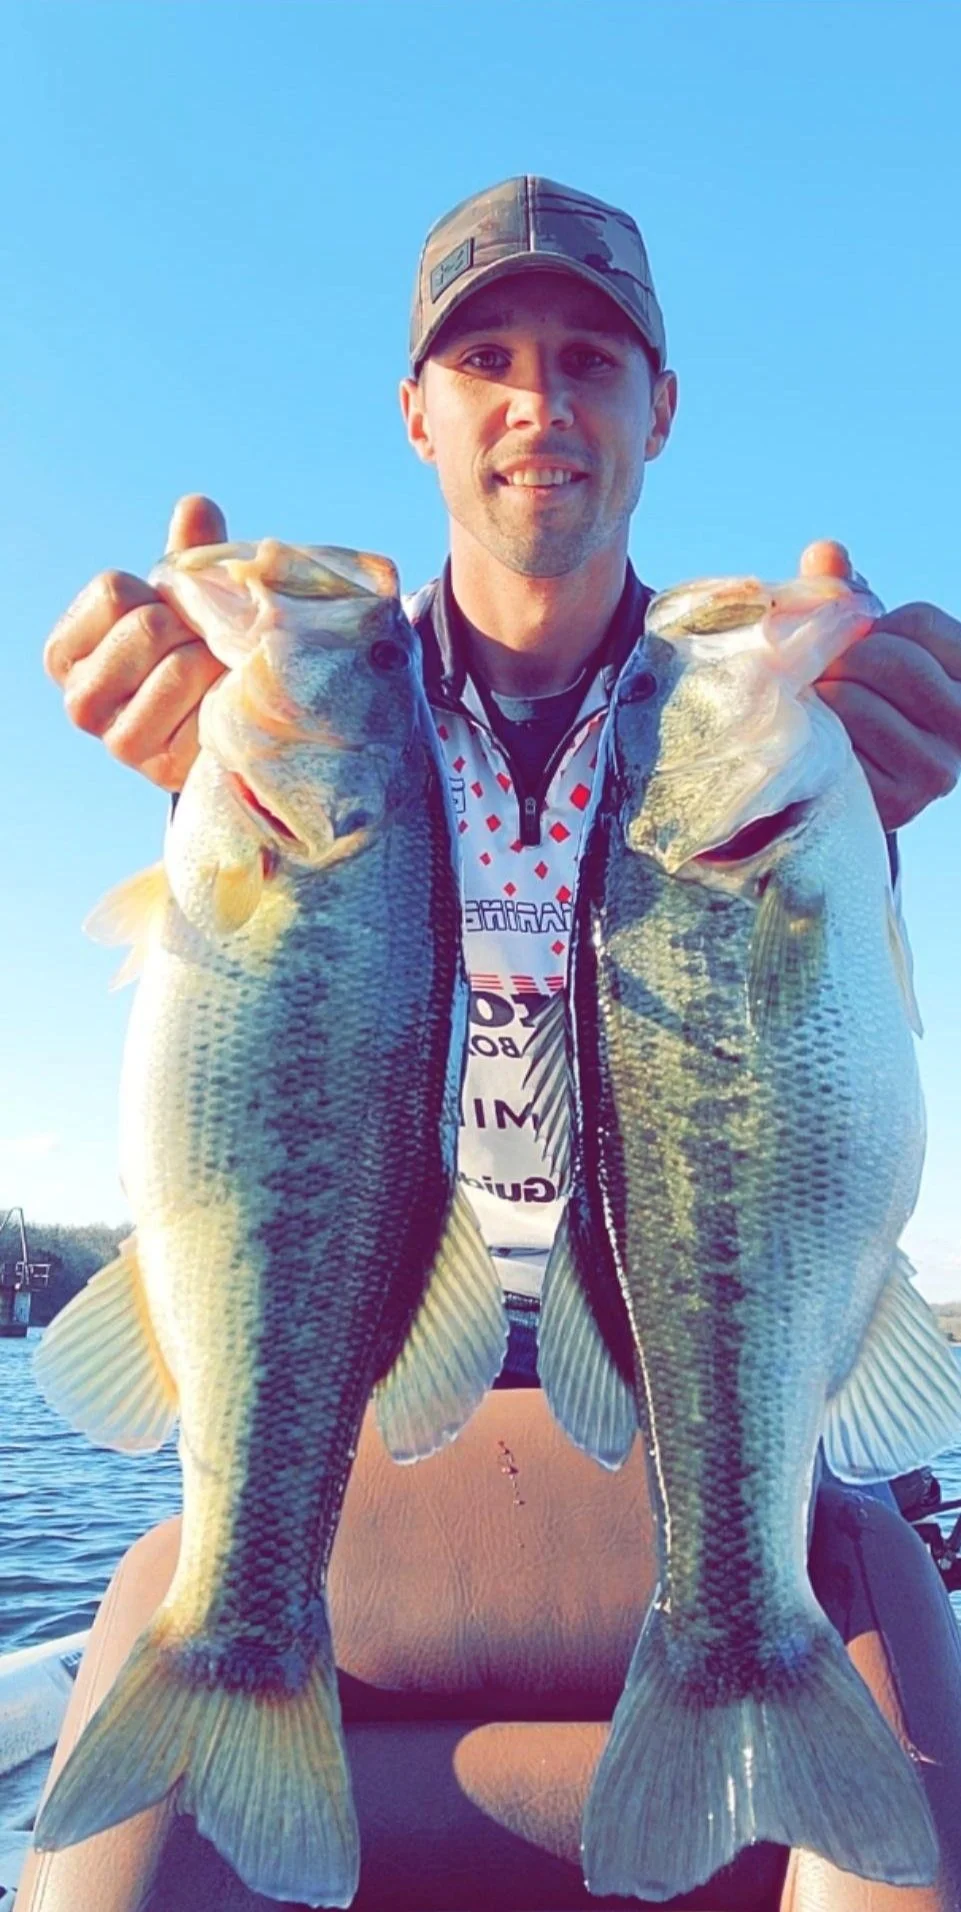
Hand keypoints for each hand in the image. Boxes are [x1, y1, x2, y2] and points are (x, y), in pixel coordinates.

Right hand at [44, 495, 228, 792]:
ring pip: (177, 668)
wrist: (216, 730)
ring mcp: (116, 741)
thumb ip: (186, 558)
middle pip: (147, 626)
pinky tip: (224, 707)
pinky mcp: (159, 768)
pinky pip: (203, 713)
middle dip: (190, 627)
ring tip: (217, 674)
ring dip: (213, 662)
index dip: (157, 593)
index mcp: (68, 652)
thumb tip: (196, 505)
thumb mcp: (183, 604)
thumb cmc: (188, 655)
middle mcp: (79, 700)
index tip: (169, 613)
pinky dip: (224, 701)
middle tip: (203, 646)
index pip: (114, 591)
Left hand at [800, 539, 960, 829]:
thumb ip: (846, 596)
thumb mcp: (860, 643)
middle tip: (823, 676)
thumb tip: (826, 553)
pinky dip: (820, 736)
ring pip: (859, 701)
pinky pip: (843, 747)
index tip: (857, 646)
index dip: (872, 626)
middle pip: (891, 659)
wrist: (843, 785)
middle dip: (843, 661)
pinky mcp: (903, 802)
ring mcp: (940, 766)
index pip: (919, 624)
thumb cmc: (856, 697)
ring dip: (824, 698)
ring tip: (819, 707)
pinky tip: (821, 741)